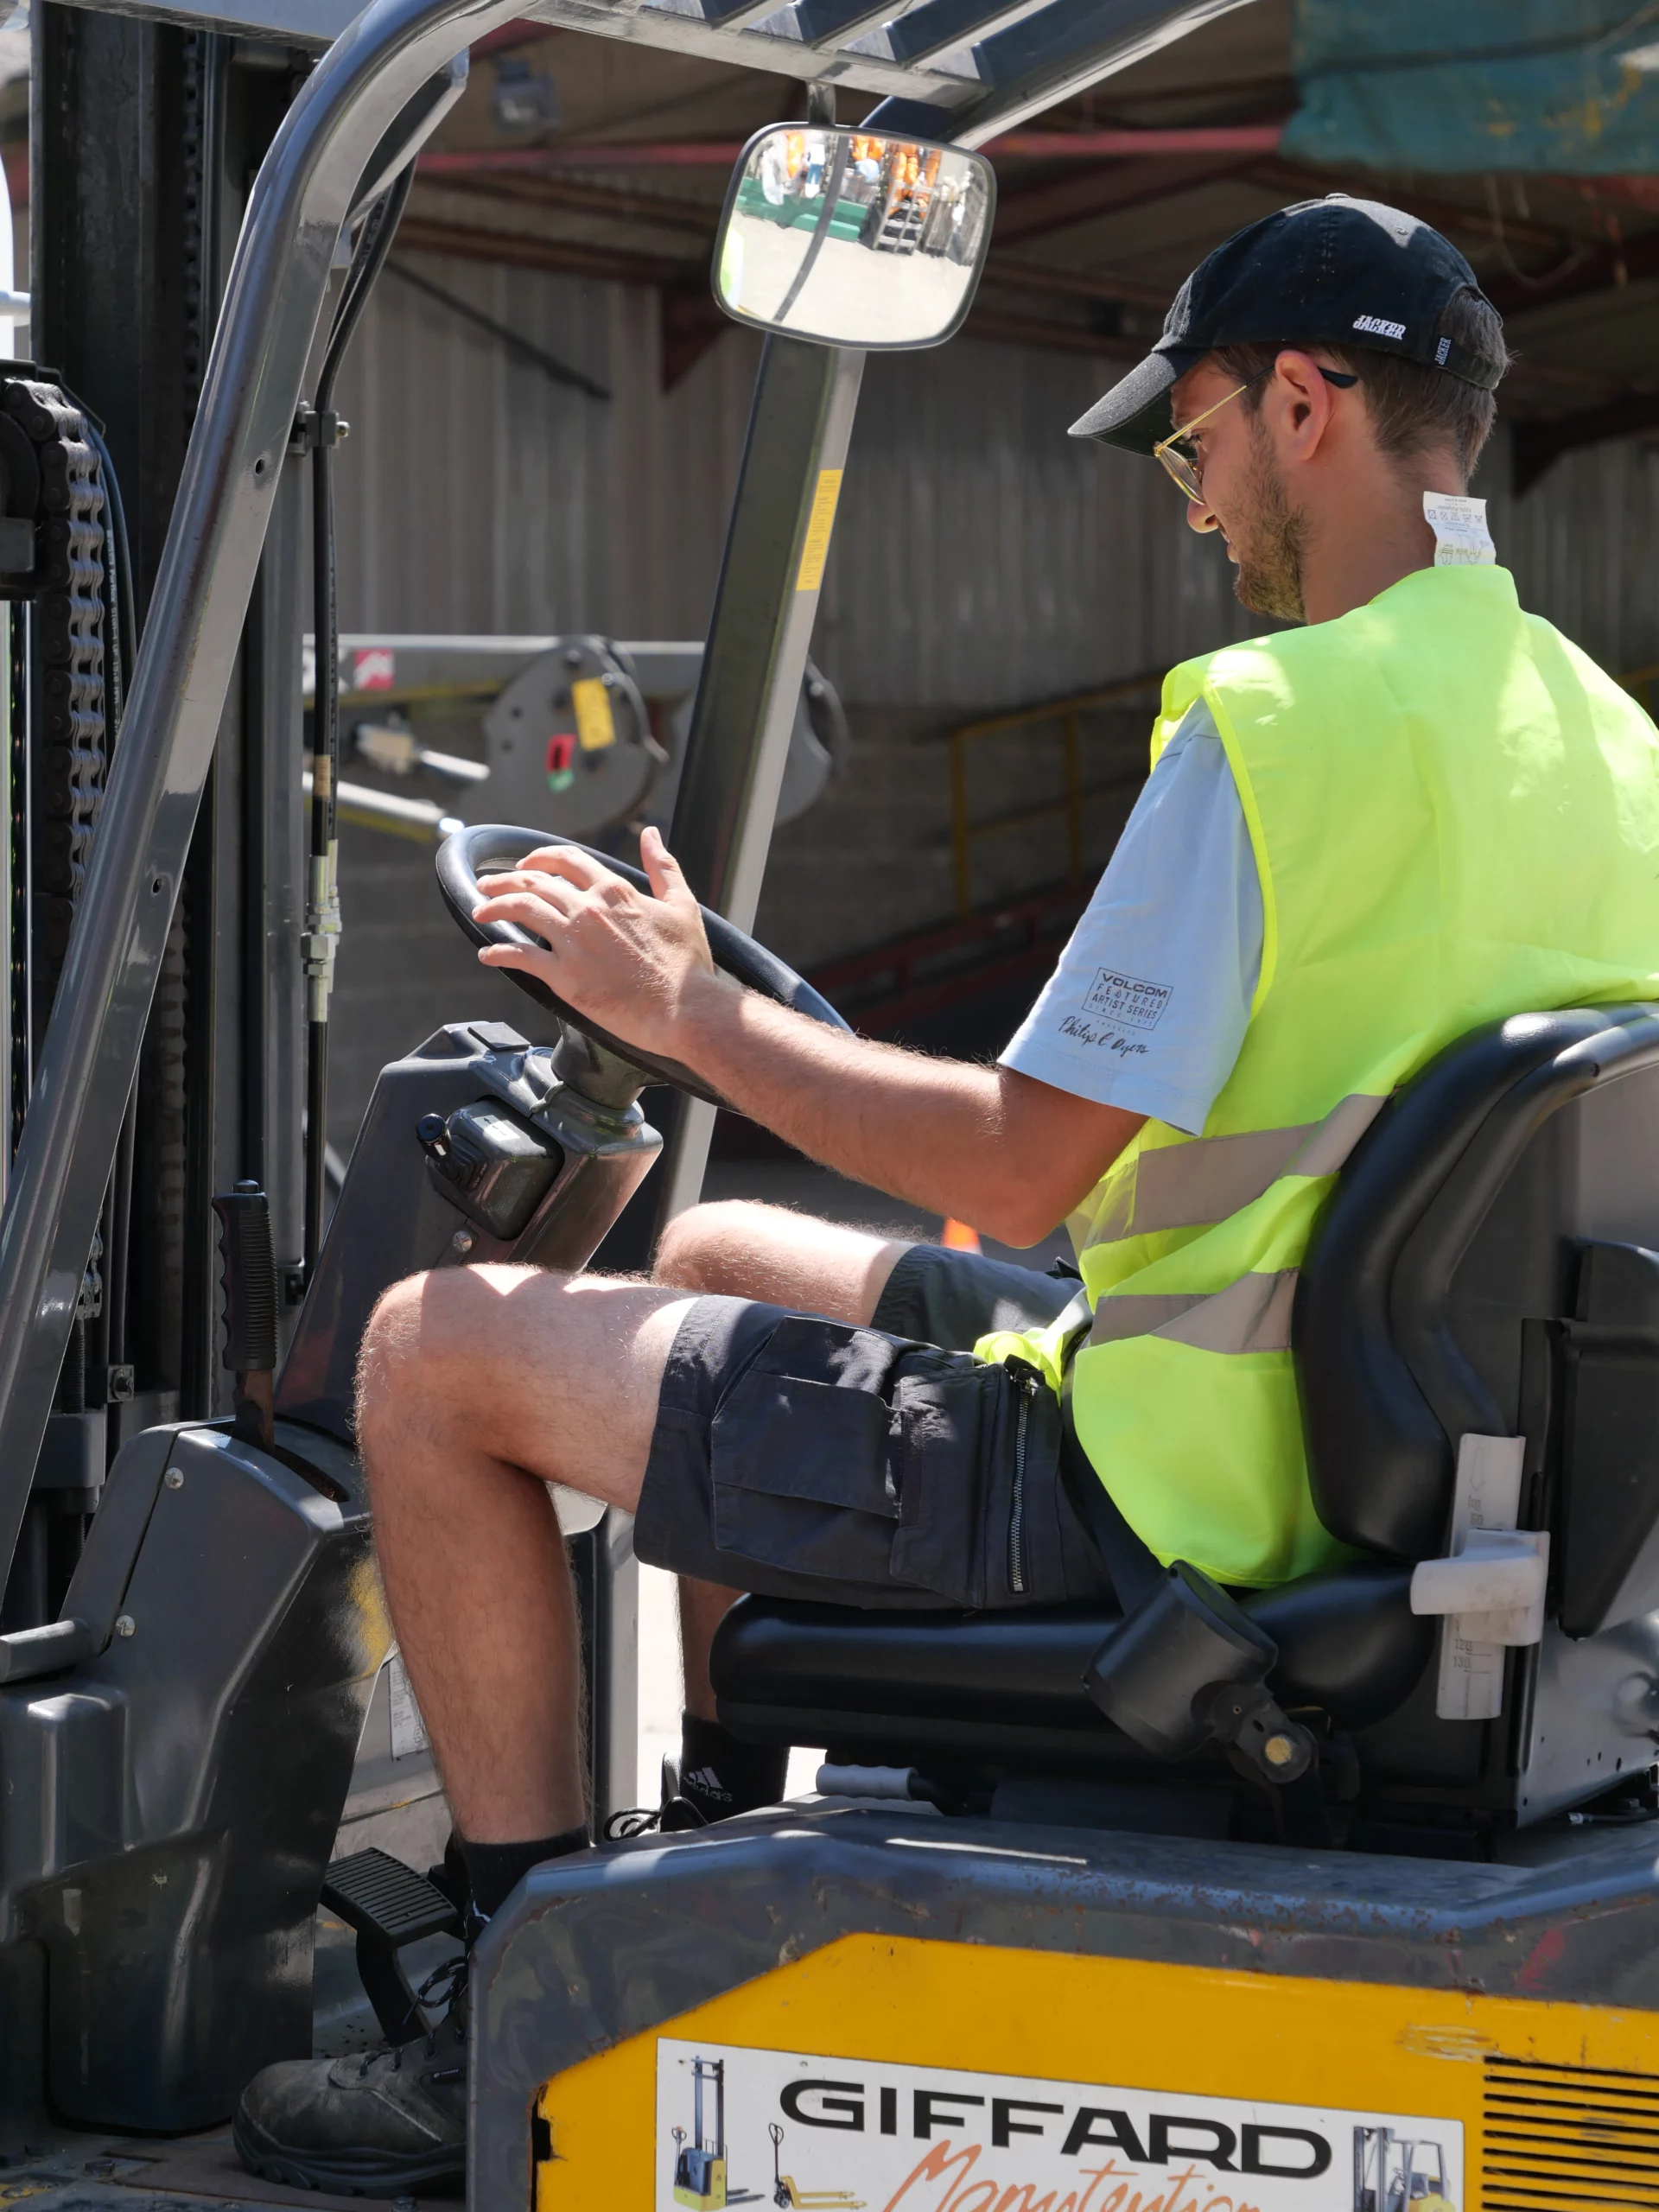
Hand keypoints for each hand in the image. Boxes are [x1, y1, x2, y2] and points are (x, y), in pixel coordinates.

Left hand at [471, 828, 729, 1059]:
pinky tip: (488, 954)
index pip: (566, 860)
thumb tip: (653, 835)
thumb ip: (663, 867)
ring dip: (494, 906)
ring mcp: (574, 942)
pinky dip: (499, 952)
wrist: (685, 1008)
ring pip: (521, 910)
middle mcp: (588, 909)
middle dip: (505, 880)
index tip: (526, 865)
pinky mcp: (565, 977)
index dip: (540, 858)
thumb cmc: (687, 964)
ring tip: (480, 909)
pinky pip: (520, 956)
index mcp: (614, 890)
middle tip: (488, 885)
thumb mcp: (682, 905)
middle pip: (534, 882)